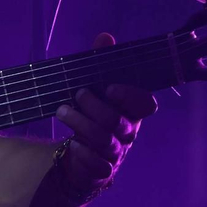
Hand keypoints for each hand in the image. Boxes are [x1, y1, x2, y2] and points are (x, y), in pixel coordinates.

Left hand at [54, 33, 158, 192]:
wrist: (79, 154)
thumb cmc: (91, 115)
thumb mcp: (94, 88)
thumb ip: (100, 63)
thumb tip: (105, 36)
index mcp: (131, 111)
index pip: (145, 105)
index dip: (130, 96)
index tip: (109, 87)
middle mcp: (128, 132)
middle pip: (118, 122)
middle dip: (94, 106)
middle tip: (75, 95)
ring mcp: (116, 153)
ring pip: (104, 140)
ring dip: (80, 124)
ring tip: (61, 111)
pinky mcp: (102, 170)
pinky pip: (98, 164)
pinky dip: (84, 153)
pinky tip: (71, 143)